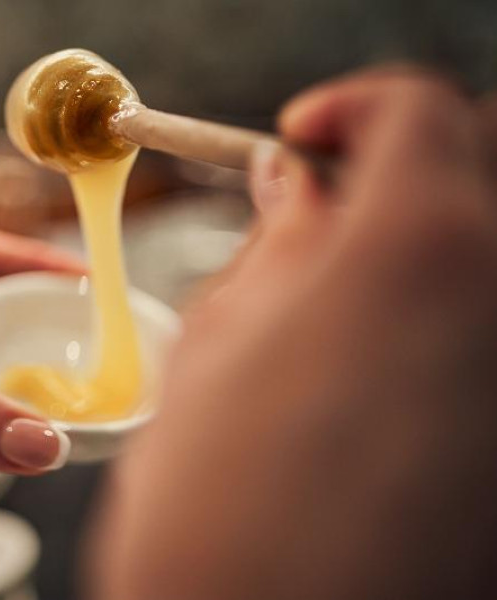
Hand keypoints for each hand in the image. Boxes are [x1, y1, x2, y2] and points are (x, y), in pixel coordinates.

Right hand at [92, 67, 496, 598]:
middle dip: (400, 167)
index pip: (416, 109)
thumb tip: (293, 188)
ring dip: (418, 248)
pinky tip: (374, 372)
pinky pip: (486, 338)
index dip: (350, 108)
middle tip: (324, 212)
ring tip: (335, 305)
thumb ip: (270, 247)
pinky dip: (441, 322)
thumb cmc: (213, 521)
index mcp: (415, 252)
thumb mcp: (215, 349)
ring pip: (485, 256)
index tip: (301, 141)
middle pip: (479, 168)